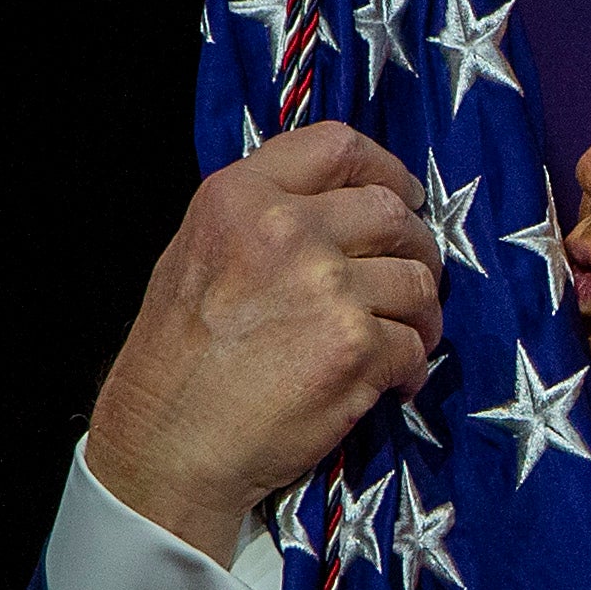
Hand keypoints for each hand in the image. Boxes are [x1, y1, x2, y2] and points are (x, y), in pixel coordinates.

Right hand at [89, 124, 441, 558]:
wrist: (169, 444)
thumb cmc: (176, 359)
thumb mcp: (197, 252)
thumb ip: (262, 217)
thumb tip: (343, 205)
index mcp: (241, 196)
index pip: (338, 146)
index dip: (385, 169)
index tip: (404, 197)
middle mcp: (286, 230)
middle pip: (392, 213)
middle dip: (416, 247)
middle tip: (411, 280)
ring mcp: (327, 287)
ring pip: (417, 280)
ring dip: (421, 313)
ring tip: (402, 337)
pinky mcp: (356, 347)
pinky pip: (414, 344)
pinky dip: (411, 367)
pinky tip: (390, 382)